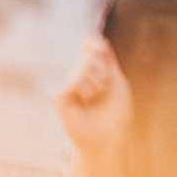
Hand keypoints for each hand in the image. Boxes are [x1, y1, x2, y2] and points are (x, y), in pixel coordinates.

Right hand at [55, 36, 132, 157]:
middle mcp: (79, 75)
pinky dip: (82, 89)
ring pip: (81, 68)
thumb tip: (98, 40)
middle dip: (103, 71)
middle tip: (103, 88)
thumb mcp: (117, 80)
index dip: (95, 45)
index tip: (99, 46)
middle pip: (90, 56)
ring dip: (96, 83)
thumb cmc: (115, 111)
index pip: (91, 48)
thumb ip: (108, 60)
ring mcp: (68, 86)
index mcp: (93, 71)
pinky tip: (83, 101)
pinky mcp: (59, 97)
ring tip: (94, 98)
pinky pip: (71, 81)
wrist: (109, 136)